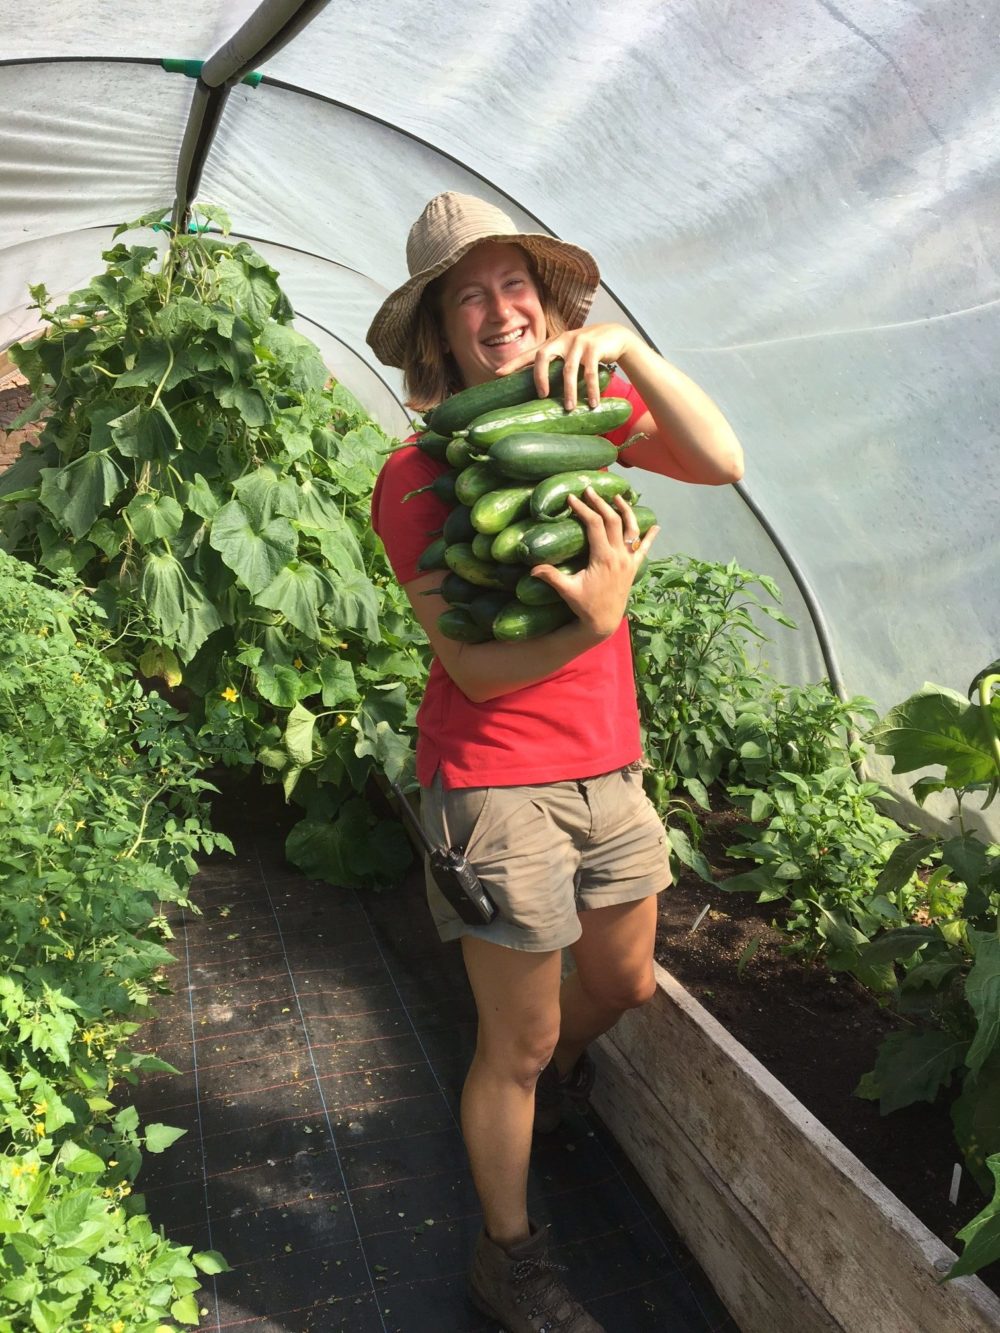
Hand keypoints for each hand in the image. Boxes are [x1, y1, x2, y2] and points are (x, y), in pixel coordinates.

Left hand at [497, 323, 639, 409]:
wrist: (615, 337)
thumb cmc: (587, 352)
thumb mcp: (569, 354)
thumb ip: (556, 366)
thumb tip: (540, 394)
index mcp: (552, 343)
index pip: (529, 353)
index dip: (513, 363)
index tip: (497, 374)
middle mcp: (562, 340)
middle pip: (543, 356)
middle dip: (539, 377)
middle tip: (542, 396)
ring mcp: (578, 342)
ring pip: (568, 369)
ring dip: (569, 391)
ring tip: (570, 408)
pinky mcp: (595, 348)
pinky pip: (590, 372)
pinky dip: (591, 389)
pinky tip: (592, 403)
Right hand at [529, 489, 659, 639]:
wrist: (604, 622)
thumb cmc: (584, 606)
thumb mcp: (567, 590)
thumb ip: (550, 576)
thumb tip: (531, 568)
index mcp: (603, 557)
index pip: (595, 524)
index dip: (583, 509)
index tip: (572, 498)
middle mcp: (619, 556)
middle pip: (613, 520)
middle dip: (601, 503)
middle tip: (589, 490)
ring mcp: (629, 561)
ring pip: (632, 529)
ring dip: (625, 511)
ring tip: (617, 497)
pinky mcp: (633, 568)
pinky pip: (645, 549)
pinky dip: (650, 537)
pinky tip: (656, 526)